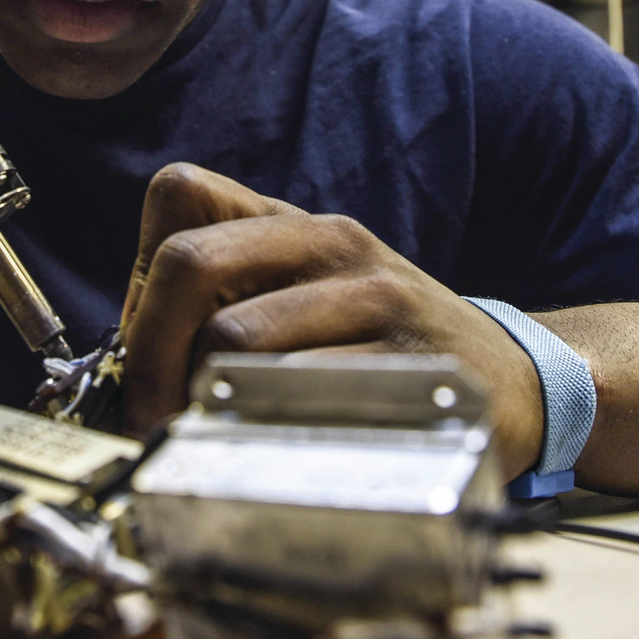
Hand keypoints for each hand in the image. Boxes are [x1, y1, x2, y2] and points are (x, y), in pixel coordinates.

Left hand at [119, 163, 546, 478]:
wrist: (513, 375)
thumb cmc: (384, 343)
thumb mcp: (305, 293)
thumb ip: (224, 302)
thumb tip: (124, 357)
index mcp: (290, 222)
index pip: (178, 194)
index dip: (140, 276)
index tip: (144, 344)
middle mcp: (329, 241)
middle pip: (189, 264)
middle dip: (146, 351)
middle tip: (149, 412)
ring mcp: (372, 295)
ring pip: (235, 336)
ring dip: (201, 401)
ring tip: (211, 434)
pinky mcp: (406, 360)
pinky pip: (302, 392)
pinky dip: (264, 428)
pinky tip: (273, 444)